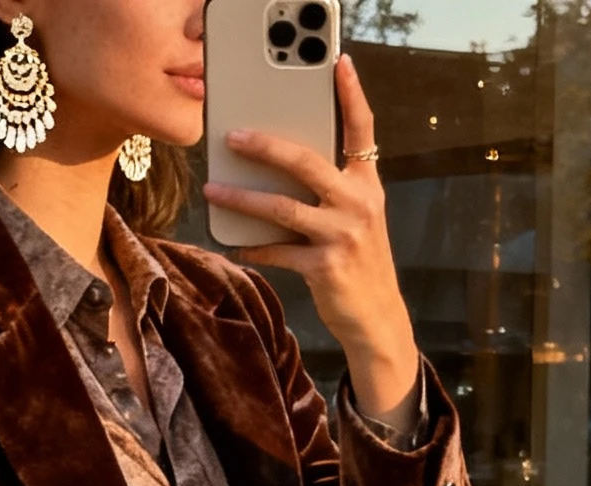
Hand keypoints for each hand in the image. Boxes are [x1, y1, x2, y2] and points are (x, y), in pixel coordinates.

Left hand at [202, 53, 418, 424]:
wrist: (377, 317)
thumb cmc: (360, 261)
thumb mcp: (358, 218)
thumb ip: (333, 189)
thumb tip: (281, 167)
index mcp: (367, 184)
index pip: (362, 131)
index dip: (351, 95)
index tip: (339, 63)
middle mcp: (357, 204)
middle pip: (306, 162)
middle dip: (265, 145)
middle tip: (233, 135)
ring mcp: (342, 236)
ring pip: (282, 207)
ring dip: (242, 198)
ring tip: (213, 190)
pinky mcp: (324, 267)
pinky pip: (277, 251)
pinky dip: (253, 247)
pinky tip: (233, 244)